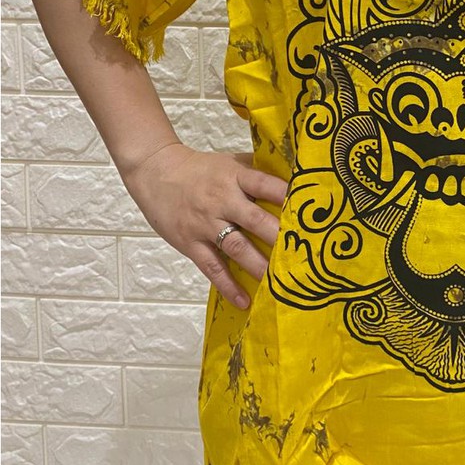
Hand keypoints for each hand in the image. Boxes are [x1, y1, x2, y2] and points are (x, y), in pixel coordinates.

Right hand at [120, 143, 289, 308]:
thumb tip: (294, 175)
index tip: (310, 212)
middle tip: (304, 255)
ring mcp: (206, 223)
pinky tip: (244, 301)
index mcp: (235, 177)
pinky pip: (212, 267)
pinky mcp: (190, 242)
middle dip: (279, 238)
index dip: (287, 196)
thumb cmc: (200, 169)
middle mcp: (222, 200)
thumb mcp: (230, 163)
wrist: (155, 171)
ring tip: (280, 284)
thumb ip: (258, 169)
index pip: (265, 184)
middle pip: (255, 220)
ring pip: (236, 247)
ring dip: (259, 266)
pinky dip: (228, 285)